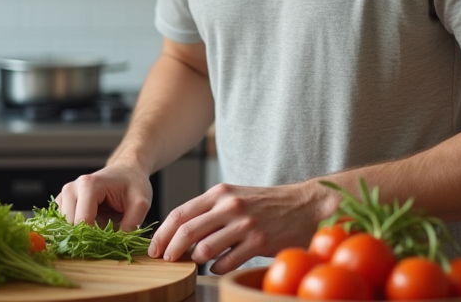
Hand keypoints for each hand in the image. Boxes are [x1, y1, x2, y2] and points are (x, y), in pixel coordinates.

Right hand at [57, 163, 153, 232]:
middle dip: (87, 235)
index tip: (109, 241)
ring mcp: (65, 194)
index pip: (82, 221)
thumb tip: (118, 244)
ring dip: (81, 232)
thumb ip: (132, 223)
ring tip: (101, 226)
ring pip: (65, 226)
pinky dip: (76, 228)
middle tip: (106, 234)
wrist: (126, 171)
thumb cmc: (133, 184)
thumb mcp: (141, 203)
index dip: (95, 237)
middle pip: (71, 225)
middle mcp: (72, 188)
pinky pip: (64, 222)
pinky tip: (92, 223)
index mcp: (88, 185)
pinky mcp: (63, 201)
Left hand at [149, 181, 324, 273]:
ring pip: (204, 249)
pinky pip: (226, 262)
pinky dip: (218, 268)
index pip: (180, 213)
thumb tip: (180, 231)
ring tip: (198, 261)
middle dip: (171, 250)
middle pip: (186, 231)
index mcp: (220, 193)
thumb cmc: (266, 203)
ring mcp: (244, 224)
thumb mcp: (236, 195)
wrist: (305, 205)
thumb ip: (210, 209)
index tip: (154, 248)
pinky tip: (219, 266)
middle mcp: (229, 206)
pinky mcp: (259, 242)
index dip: (162, 233)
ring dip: (196, 259)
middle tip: (166, 260)